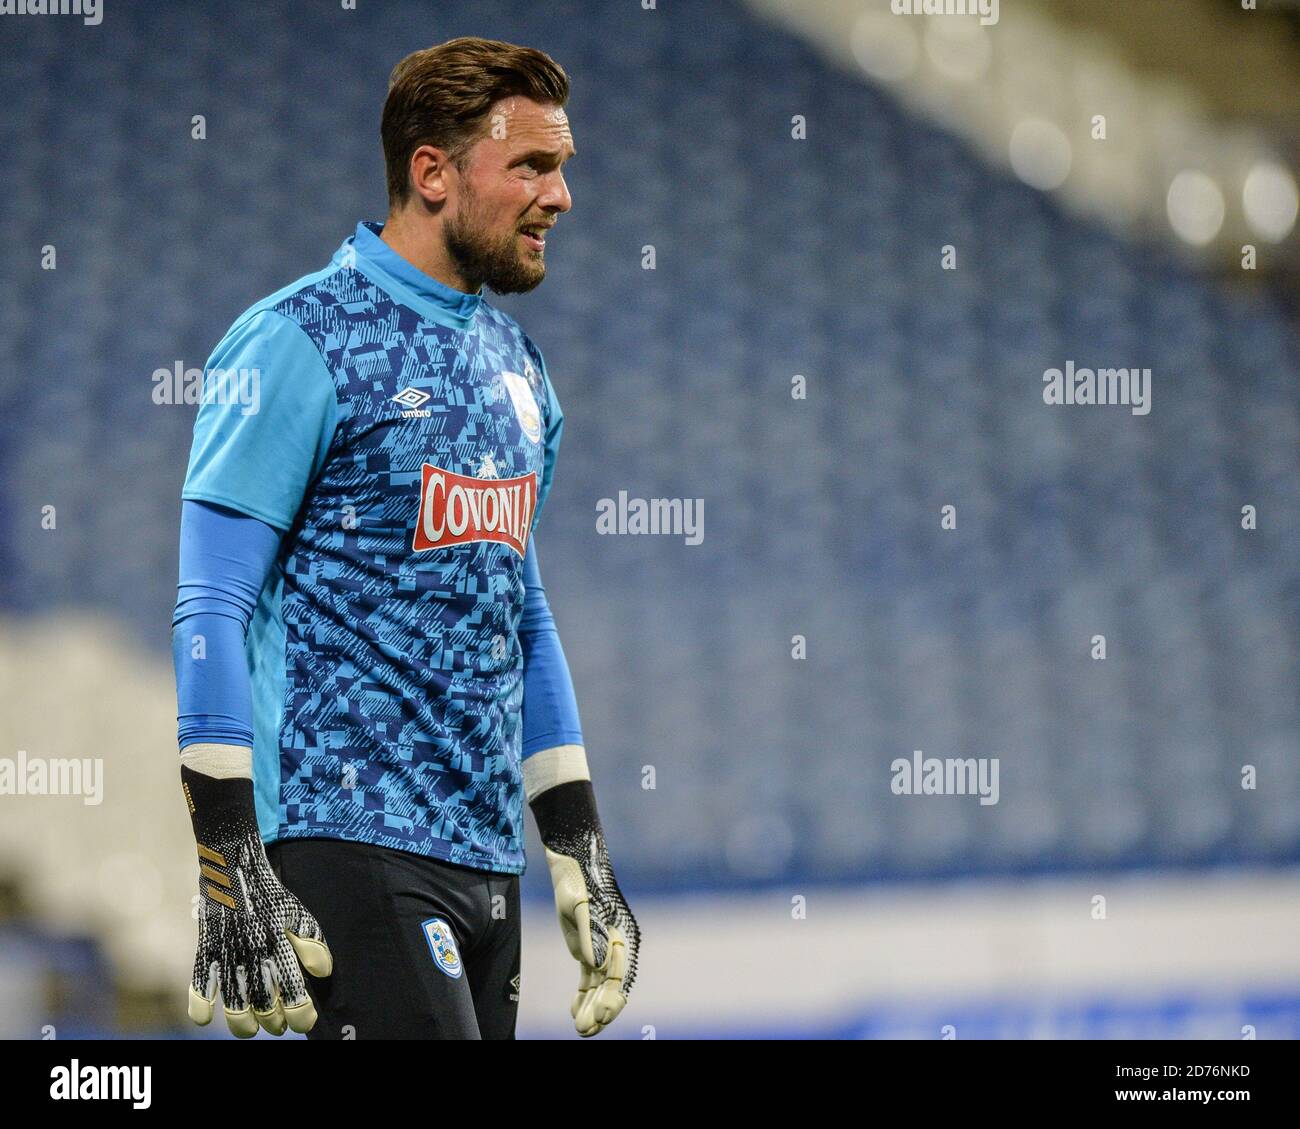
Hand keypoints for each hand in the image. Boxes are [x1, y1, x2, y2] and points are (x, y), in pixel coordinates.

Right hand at [182, 759, 332, 1036]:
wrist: (234, 860)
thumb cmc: (269, 891)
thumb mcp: (296, 911)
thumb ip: (311, 941)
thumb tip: (324, 972)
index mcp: (279, 940)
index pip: (293, 986)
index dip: (300, 1010)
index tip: (305, 1023)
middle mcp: (253, 947)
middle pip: (262, 999)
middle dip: (272, 1020)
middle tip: (278, 1028)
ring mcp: (227, 947)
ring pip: (232, 997)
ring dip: (241, 1021)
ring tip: (250, 1030)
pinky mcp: (205, 943)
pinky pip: (199, 977)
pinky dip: (198, 1000)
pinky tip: (203, 1018)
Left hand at [541, 825, 639, 1036]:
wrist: (572, 866)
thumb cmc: (579, 884)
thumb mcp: (580, 908)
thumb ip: (590, 937)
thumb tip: (596, 966)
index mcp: (622, 936)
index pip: (620, 975)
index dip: (612, 998)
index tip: (601, 1016)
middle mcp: (616, 946)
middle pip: (612, 986)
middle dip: (600, 1010)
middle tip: (586, 1031)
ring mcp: (602, 949)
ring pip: (599, 986)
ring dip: (591, 1008)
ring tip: (580, 1030)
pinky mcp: (588, 949)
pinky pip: (588, 979)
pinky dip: (582, 995)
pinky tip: (573, 1011)